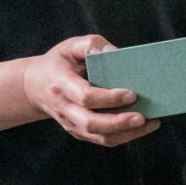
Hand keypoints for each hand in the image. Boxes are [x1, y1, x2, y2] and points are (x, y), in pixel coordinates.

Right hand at [22, 35, 160, 146]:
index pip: (85, 96)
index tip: (131, 93)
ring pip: (98, 136)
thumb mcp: (71, 46)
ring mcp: (71, 123)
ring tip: (151, 123)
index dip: (108, 98)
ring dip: (126, 133)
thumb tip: (114, 52)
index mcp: (61, 84)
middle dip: (119, 122)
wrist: (34, 86)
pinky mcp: (78, 131)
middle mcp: (64, 108)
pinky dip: (123, 136)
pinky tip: (142, 127)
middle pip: (91, 123)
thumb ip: (92, 45)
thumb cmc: (59, 62)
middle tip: (143, 117)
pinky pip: (101, 139)